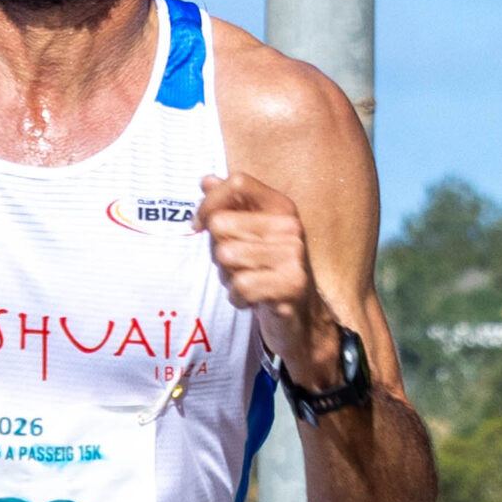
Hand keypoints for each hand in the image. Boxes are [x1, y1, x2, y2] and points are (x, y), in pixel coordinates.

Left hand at [195, 171, 343, 388]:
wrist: (302, 320)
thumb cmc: (269, 274)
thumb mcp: (250, 236)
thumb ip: (230, 208)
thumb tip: (206, 180)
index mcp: (281, 207)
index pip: (238, 183)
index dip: (209, 203)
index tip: (198, 225)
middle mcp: (290, 226)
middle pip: (221, 224)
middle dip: (216, 252)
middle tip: (236, 268)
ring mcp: (293, 255)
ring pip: (226, 256)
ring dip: (227, 277)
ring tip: (246, 282)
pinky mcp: (291, 285)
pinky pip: (240, 286)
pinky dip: (238, 298)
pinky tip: (252, 301)